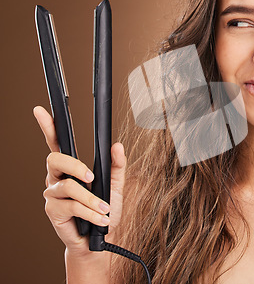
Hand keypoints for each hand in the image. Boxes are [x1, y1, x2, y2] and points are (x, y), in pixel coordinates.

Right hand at [33, 106, 126, 255]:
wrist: (100, 239)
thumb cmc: (104, 209)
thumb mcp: (115, 185)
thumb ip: (116, 165)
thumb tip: (117, 146)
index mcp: (70, 168)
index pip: (56, 143)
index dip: (48, 127)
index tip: (40, 111)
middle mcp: (57, 178)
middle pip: (55, 159)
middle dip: (74, 165)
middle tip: (92, 176)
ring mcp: (53, 195)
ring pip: (69, 187)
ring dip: (91, 199)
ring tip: (105, 208)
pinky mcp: (53, 212)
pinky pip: (72, 206)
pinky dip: (90, 212)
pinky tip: (101, 219)